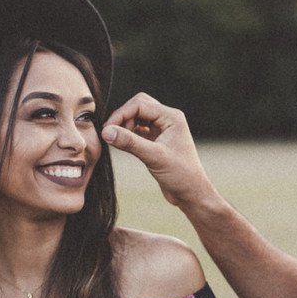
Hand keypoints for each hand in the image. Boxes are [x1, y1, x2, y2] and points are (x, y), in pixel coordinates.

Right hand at [102, 93, 214, 209]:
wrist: (191, 193)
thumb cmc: (180, 175)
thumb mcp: (154, 157)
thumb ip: (130, 142)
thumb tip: (106, 132)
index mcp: (171, 117)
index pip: (140, 104)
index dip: (121, 114)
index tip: (107, 129)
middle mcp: (167, 119)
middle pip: (138, 106)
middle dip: (123, 117)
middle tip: (111, 133)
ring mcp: (162, 129)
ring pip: (137, 116)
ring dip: (125, 125)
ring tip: (117, 140)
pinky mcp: (156, 140)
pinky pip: (138, 129)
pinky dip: (128, 133)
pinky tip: (124, 144)